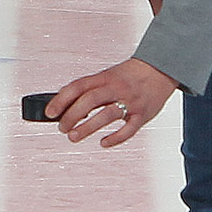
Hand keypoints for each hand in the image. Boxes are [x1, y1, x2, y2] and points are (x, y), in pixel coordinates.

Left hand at [50, 55, 178, 146]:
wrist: (161, 69)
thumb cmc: (129, 75)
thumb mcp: (108, 75)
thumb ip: (90, 89)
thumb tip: (65, 105)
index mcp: (105, 77)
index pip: (78, 86)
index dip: (61, 99)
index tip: (50, 113)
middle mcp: (116, 88)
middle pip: (90, 100)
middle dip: (72, 116)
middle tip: (62, 128)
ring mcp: (131, 101)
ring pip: (107, 115)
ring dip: (88, 127)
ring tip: (74, 137)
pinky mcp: (143, 114)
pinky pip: (129, 129)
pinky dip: (115, 138)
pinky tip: (103, 142)